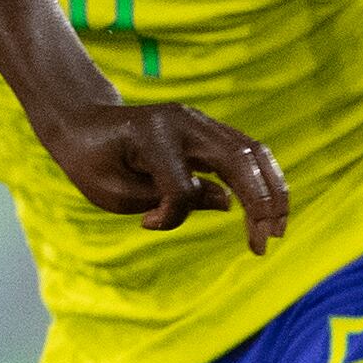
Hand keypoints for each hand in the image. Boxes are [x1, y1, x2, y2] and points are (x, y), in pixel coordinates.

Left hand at [38, 92, 288, 251]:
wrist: (84, 122)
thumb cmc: (92, 160)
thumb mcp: (115, 190)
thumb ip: (167, 198)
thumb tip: (226, 201)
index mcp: (153, 136)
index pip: (180, 184)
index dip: (170, 214)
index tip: (146, 223)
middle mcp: (184, 122)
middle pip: (239, 159)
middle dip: (261, 202)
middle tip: (268, 241)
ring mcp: (199, 122)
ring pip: (253, 152)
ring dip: (272, 190)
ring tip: (278, 228)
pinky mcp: (207, 130)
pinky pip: (246, 152)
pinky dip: (262, 180)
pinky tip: (268, 210)